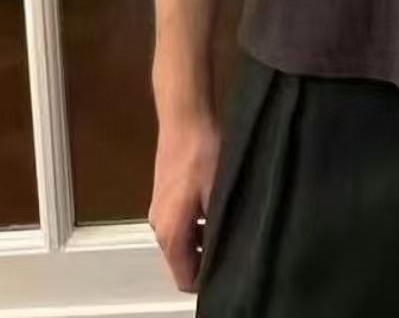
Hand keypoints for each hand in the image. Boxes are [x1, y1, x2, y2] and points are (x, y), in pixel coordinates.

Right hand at [148, 112, 221, 292]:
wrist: (184, 118)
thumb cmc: (202, 154)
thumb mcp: (218, 193)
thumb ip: (218, 228)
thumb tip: (229, 251)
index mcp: (170, 234)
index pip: (185, 279)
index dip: (208, 280)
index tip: (232, 268)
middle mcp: (159, 228)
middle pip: (183, 261)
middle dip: (208, 259)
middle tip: (238, 246)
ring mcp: (160, 211)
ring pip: (183, 241)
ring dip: (205, 239)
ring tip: (234, 226)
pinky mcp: (164, 196)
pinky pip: (182, 223)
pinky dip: (199, 224)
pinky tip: (220, 208)